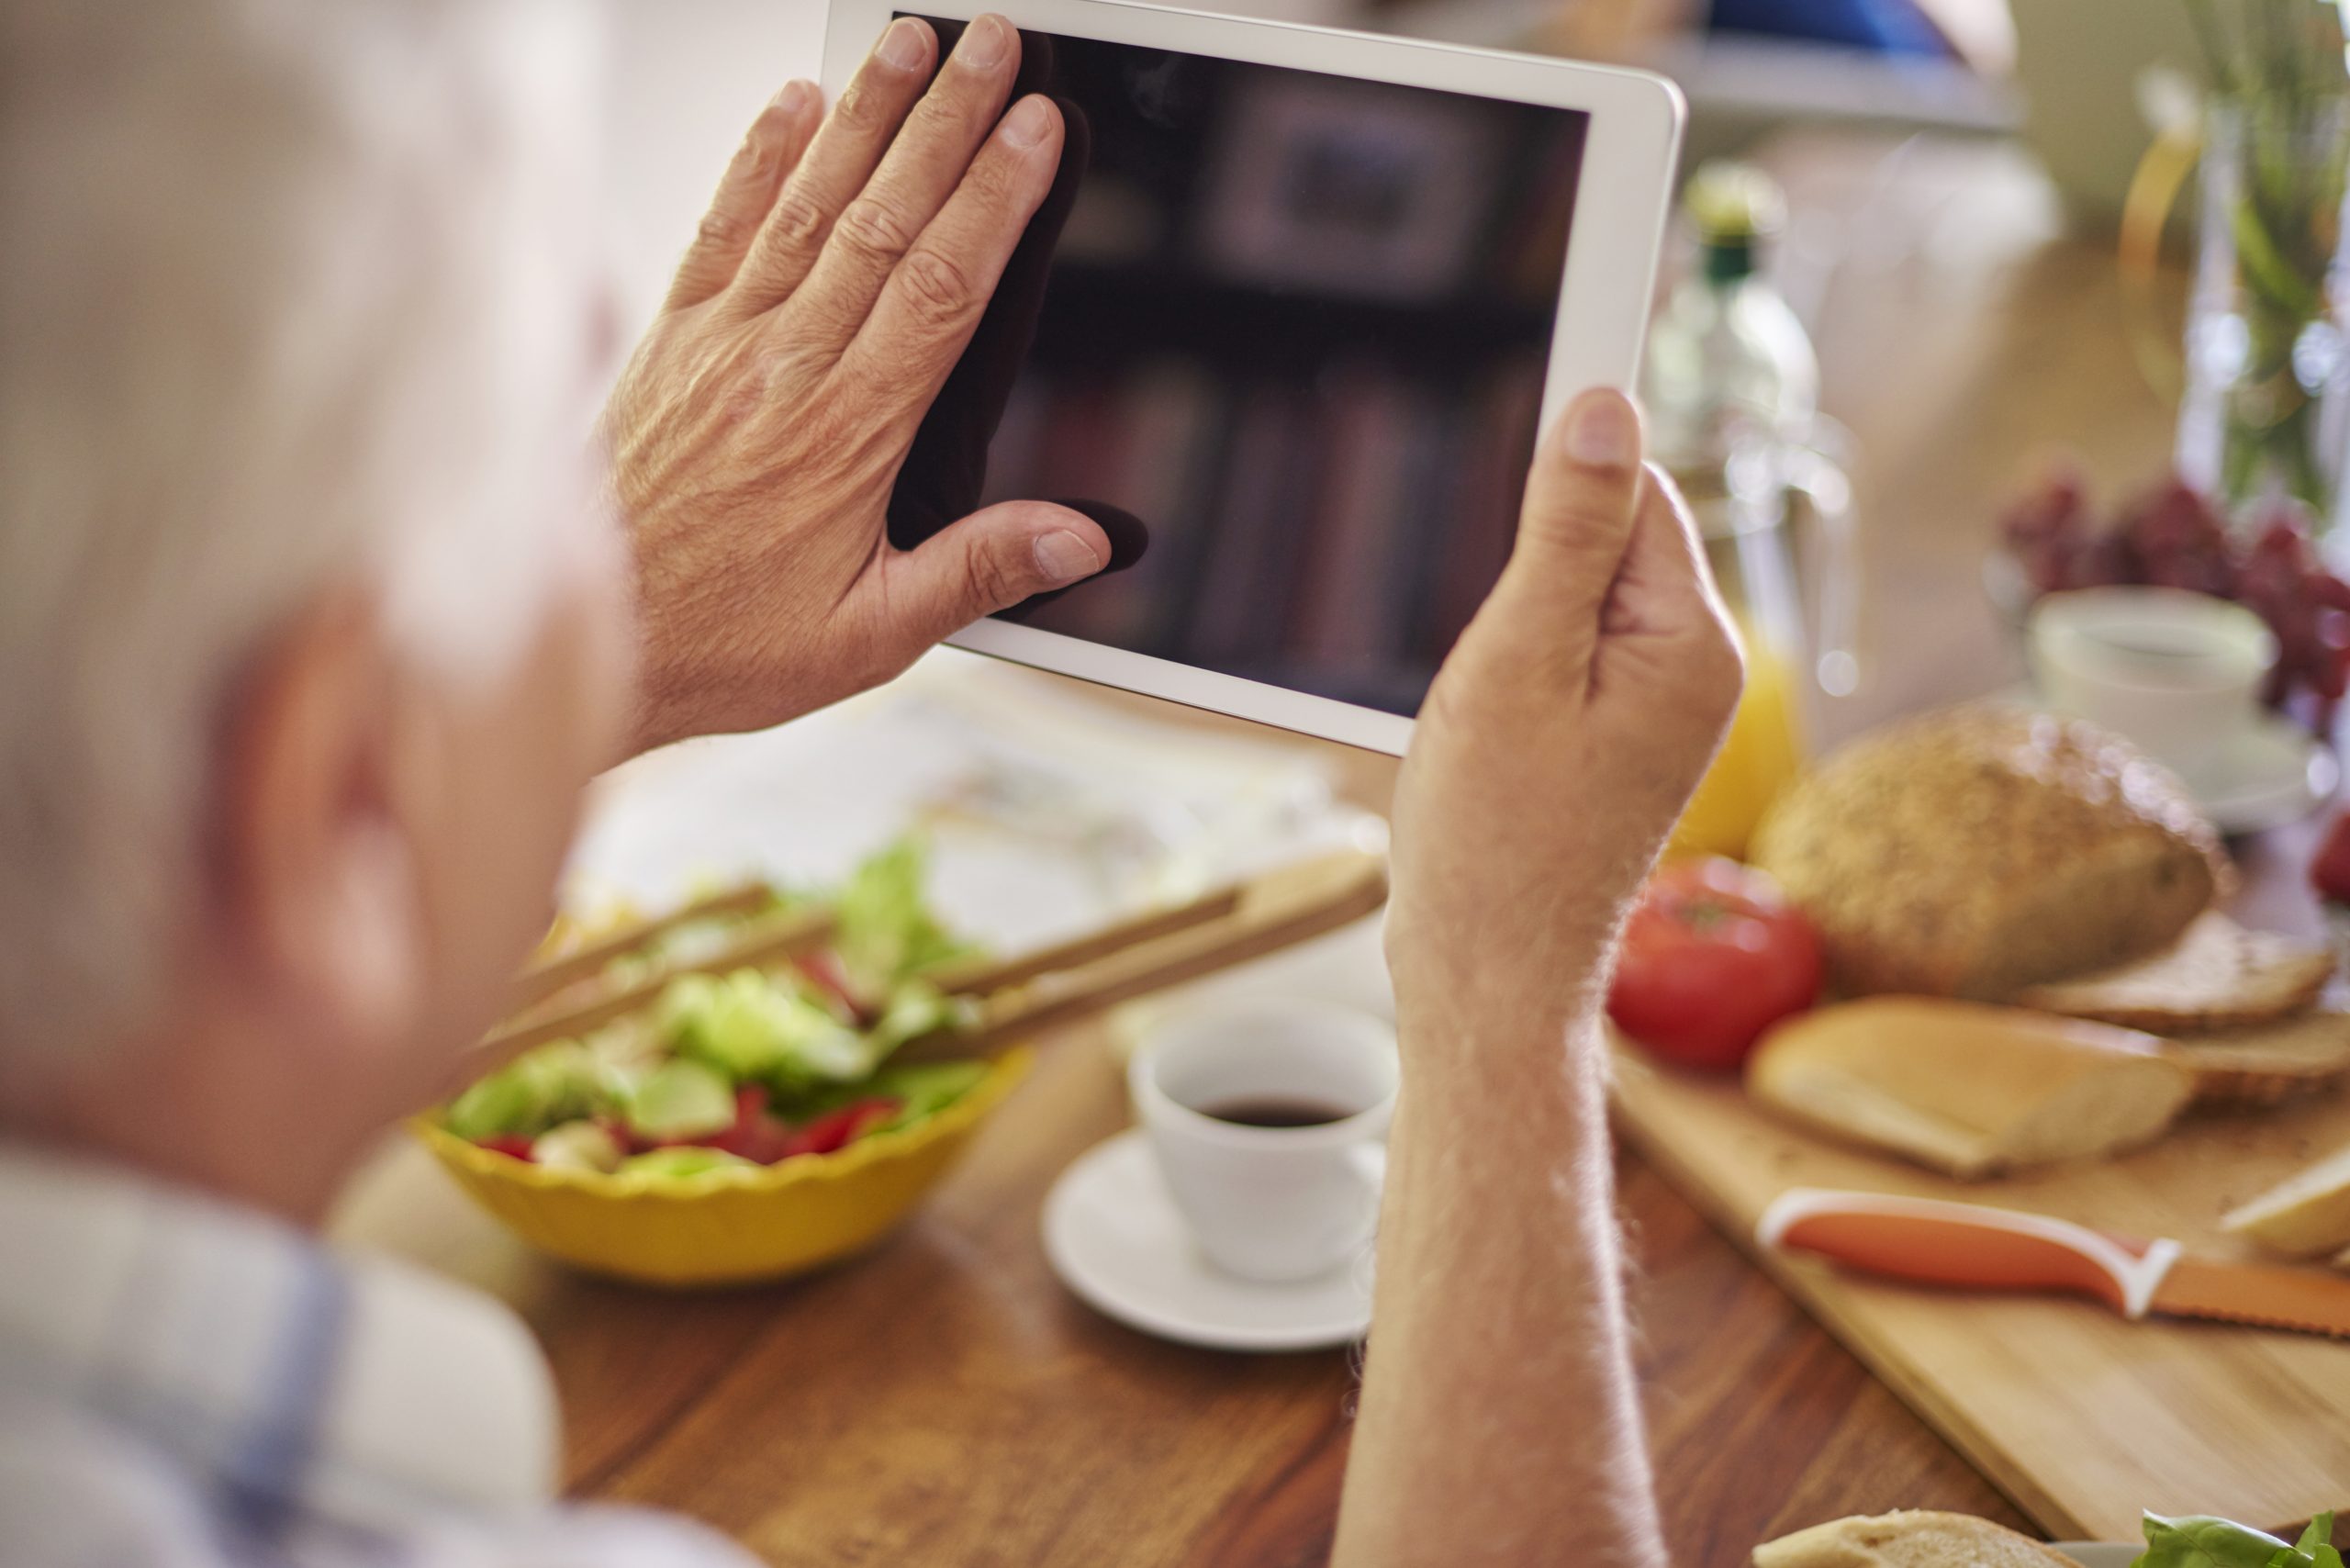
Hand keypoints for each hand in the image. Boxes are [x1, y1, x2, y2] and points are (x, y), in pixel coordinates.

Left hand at [604, 14, 1110, 754]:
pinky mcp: (670, 342)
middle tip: (992, 42)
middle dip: (947, 120)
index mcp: (847, 437)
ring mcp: (720, 345)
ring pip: (808, 203)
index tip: (1035, 125)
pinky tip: (794, 103)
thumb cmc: (725, 644)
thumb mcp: (872, 637)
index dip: (992, 197)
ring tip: (912, 40)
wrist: (591, 647)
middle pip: (883, 218)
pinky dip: (759, 157)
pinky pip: (721, 228)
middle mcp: (783, 371)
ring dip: (866, 114)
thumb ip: (981, 572)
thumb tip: (1081, 538)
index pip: (939, 288)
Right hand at [1384, 389, 1742, 1027]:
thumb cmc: (1494, 844)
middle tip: (1486, 666)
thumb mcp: (1514, 667)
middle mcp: (1697, 670)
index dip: (1578, 451)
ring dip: (1508, 632)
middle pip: (1604, 538)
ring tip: (1483, 722)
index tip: (1566, 341)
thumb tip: (1606, 410)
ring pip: (1571, 599)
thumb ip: (1563, 535)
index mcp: (1692, 644)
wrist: (1486, 978)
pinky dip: (1510, 672)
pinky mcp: (1618, 740)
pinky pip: (1562, 654)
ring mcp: (1660, 710)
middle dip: (1523, 576)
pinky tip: (1487, 739)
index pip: (1638, 489)